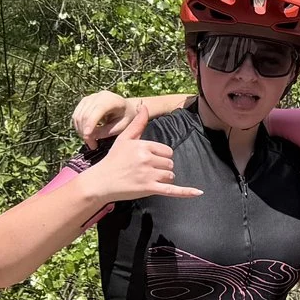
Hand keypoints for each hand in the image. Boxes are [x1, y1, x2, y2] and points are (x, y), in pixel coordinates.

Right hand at [74, 90, 131, 143]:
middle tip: (92, 145)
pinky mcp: (84, 102)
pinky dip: (78, 126)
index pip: (98, 110)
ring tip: (90, 141)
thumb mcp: (121, 126)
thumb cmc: (126, 118)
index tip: (87, 137)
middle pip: (85, 115)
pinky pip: (76, 115)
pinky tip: (86, 134)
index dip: (90, 123)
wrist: (126, 107)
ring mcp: (89, 98)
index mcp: (111, 100)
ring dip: (80, 131)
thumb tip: (90, 135)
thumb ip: (106, 131)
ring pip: (78, 116)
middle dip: (85, 132)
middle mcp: (98, 96)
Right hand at [78, 103, 200, 204]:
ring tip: (146, 179)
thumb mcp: (124, 139)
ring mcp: (148, 174)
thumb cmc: (113, 160)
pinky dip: (186, 192)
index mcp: (144, 146)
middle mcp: (147, 159)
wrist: (100, 181)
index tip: (146, 160)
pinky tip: (198, 192)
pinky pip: (172, 190)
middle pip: (170, 163)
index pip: (167, 151)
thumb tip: (144, 106)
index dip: (160, 156)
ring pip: (170, 175)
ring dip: (163, 178)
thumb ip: (138, 123)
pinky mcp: (149, 188)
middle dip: (161, 167)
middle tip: (144, 170)